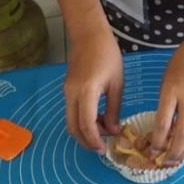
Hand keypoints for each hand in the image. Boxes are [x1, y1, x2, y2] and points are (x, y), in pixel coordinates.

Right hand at [64, 30, 122, 152]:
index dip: (94, 140)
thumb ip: (114, 108)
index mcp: (86, 92)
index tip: (104, 149)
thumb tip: (113, 130)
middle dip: (86, 140)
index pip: (86, 124)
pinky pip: (71, 111)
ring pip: (70, 121)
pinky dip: (82, 120)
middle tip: (102, 147)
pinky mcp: (67, 89)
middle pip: (73, 127)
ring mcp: (66, 92)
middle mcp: (71, 95)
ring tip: (102, 132)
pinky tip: (97, 119)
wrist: (89, 35)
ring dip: (84, 131)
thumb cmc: (108, 55)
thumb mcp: (117, 83)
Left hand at [150, 36, 183, 164]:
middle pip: (182, 132)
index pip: (164, 122)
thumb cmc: (181, 60)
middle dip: (174, 150)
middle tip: (166, 162)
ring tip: (177, 158)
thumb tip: (166, 122)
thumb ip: (166, 101)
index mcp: (171, 91)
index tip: (152, 149)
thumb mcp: (166, 79)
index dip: (158, 140)